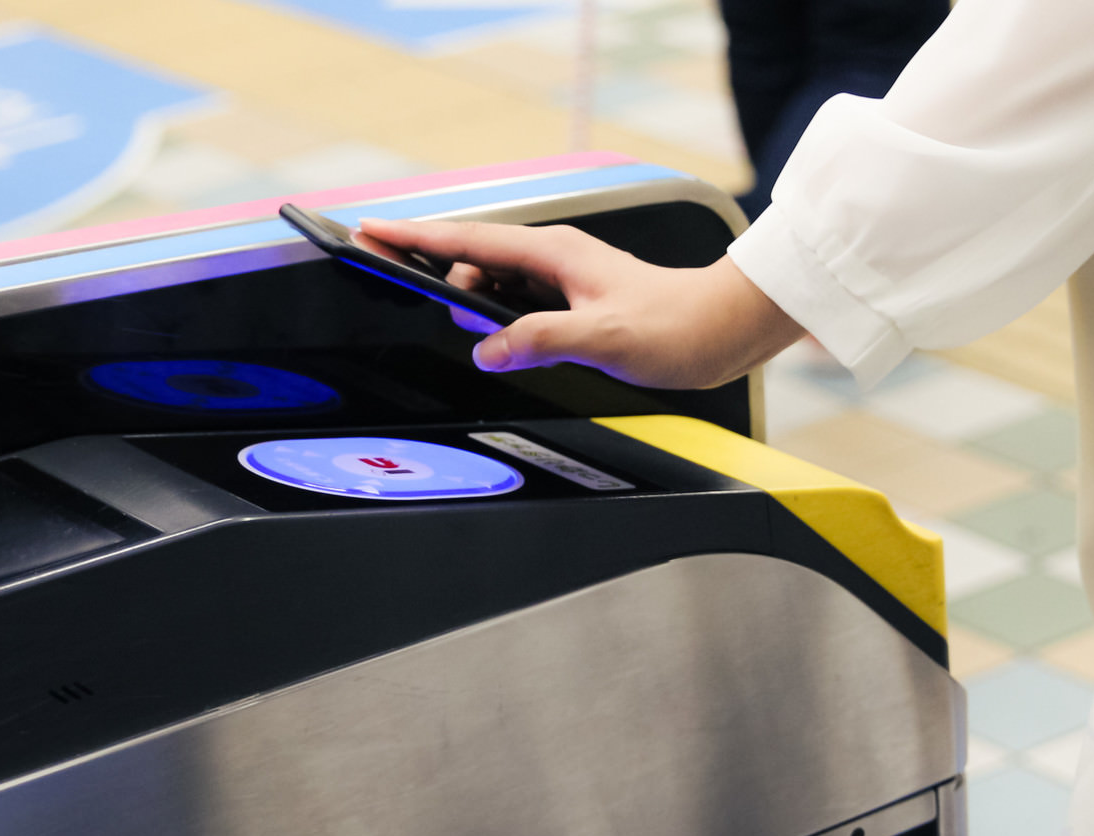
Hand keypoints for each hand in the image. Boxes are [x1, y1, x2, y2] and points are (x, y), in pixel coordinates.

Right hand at [356, 218, 805, 389]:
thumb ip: (540, 340)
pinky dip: (495, 314)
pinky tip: (497, 339)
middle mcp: (553, 257)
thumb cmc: (677, 327)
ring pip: (493, 281)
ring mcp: (562, 276)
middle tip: (406, 290)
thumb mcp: (604, 340)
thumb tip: (487, 347)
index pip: (467, 241)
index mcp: (554, 253)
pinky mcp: (571, 299)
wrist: (724, 328)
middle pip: (472, 258)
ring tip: (468, 330)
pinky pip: (515, 299)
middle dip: (436, 274)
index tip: (369, 230)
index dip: (414, 237)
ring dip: (471, 301)